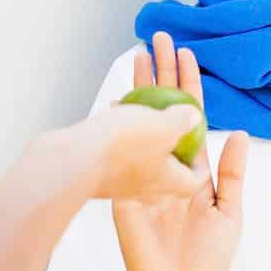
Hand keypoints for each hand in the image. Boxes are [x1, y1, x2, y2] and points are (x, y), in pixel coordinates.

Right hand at [76, 100, 208, 203]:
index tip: (199, 134)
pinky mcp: (101, 173)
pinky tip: (119, 104)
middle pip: (170, 151)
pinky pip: (120, 146)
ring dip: (147, 114)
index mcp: (172, 183)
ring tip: (145, 83)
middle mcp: (149, 187)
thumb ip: (184, 122)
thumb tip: (193, 116)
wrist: (70, 163)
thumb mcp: (166, 129)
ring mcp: (124, 181)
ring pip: (143, 145)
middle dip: (173, 116)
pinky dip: (124, 124)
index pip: (196, 175)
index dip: (200, 155)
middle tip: (173, 90)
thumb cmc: (121, 149)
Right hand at [113, 32, 248, 270]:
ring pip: (141, 124)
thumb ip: (233, 175)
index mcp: (189, 170)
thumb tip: (238, 134)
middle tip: (158, 39)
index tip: (186, 54)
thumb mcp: (229, 214)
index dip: (188, 87)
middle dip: (161, 75)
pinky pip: (126, 155)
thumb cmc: (203, 260)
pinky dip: (124, 128)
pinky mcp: (128, 193)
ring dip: (141, 89)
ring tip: (141, 55)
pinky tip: (121, 101)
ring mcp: (142, 178)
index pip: (189, 119)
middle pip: (163, 112)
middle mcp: (163, 167)